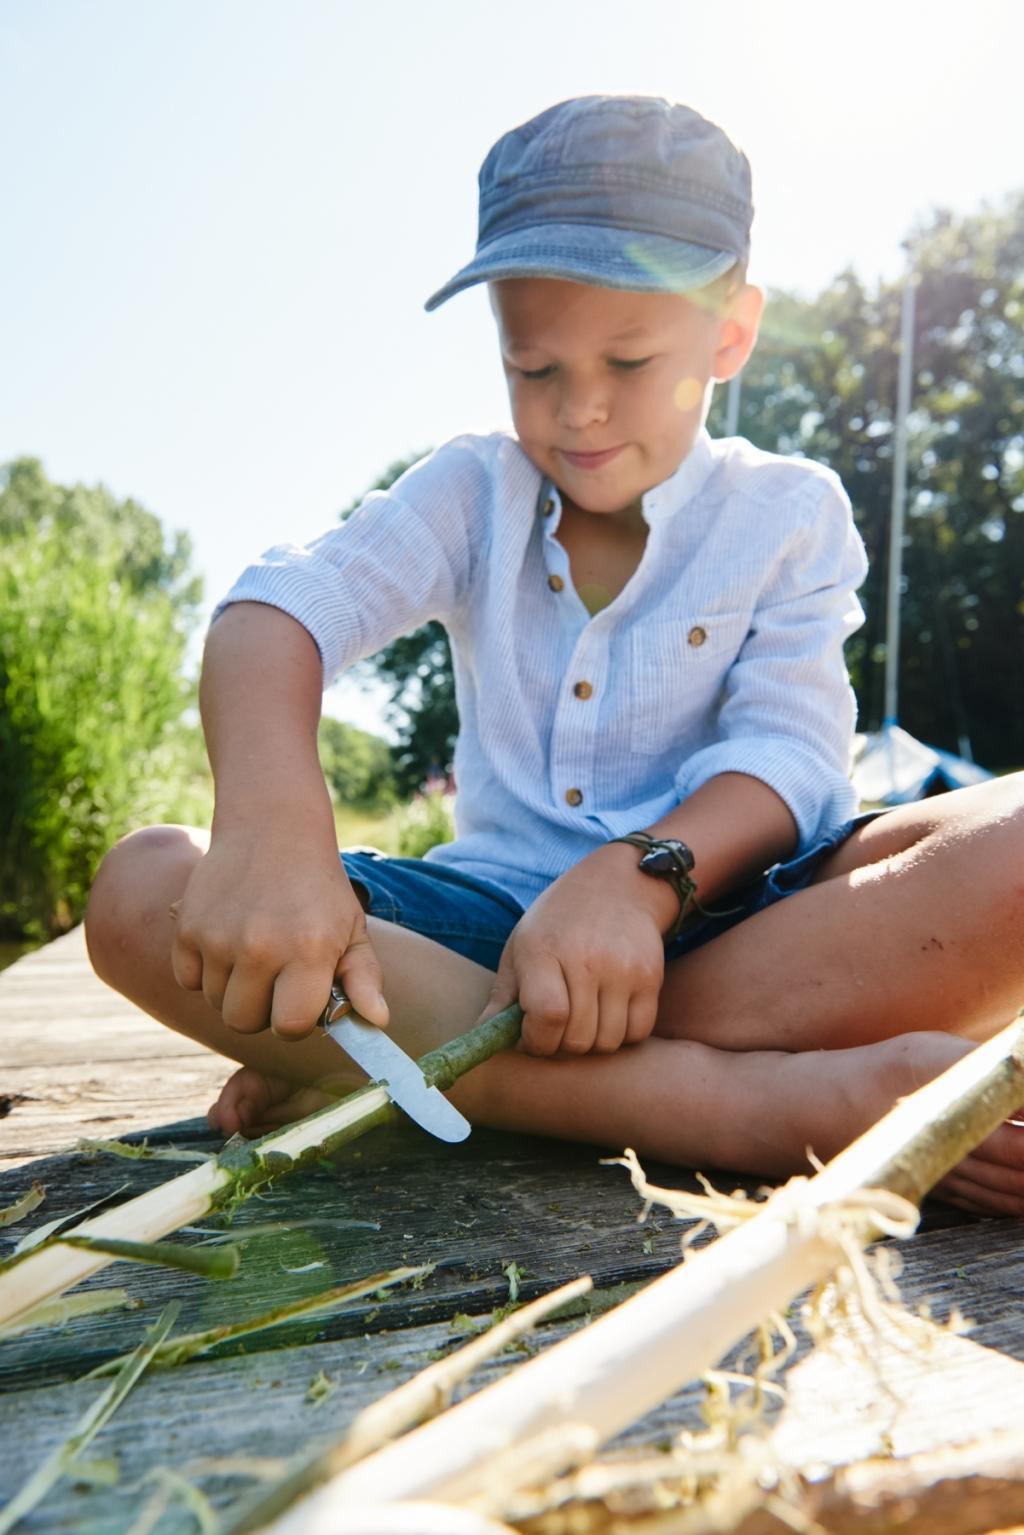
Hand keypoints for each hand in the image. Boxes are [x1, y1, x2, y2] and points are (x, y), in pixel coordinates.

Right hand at [169, 820, 387, 1040]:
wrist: (272, 829)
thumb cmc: (318, 888)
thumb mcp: (352, 929)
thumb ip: (364, 979)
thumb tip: (378, 1021)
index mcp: (309, 952)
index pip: (290, 1026)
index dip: (295, 1020)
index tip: (299, 999)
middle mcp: (260, 947)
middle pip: (244, 1022)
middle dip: (261, 1011)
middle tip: (275, 978)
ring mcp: (219, 938)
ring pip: (216, 1003)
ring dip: (232, 990)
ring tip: (253, 955)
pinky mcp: (187, 928)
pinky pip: (187, 980)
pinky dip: (203, 971)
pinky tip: (226, 942)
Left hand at [481, 844, 671, 1055]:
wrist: (618, 886)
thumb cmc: (559, 922)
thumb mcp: (521, 945)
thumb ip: (502, 995)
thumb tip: (481, 1038)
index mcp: (543, 951)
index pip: (547, 1016)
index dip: (536, 1041)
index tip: (531, 1036)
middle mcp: (586, 960)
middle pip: (576, 1038)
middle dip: (560, 1045)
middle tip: (556, 1028)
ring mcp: (623, 969)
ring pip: (607, 1042)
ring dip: (591, 1042)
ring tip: (582, 1018)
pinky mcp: (651, 977)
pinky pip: (637, 1031)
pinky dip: (622, 1034)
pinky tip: (608, 1013)